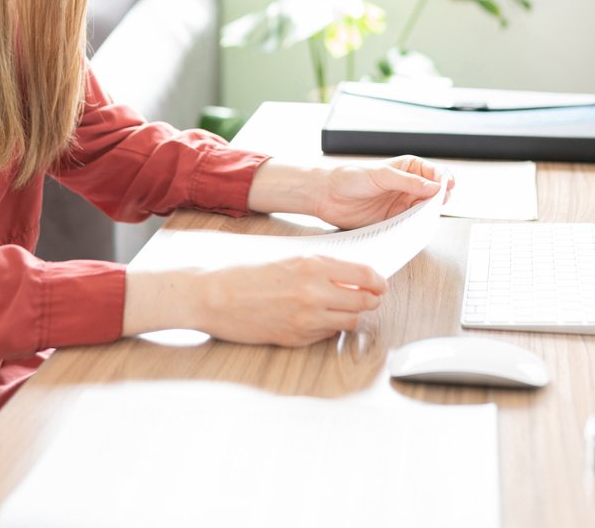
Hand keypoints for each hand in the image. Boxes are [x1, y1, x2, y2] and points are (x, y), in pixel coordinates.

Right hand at [200, 257, 387, 345]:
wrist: (214, 296)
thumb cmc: (245, 273)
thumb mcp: (288, 257)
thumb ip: (322, 266)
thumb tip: (352, 275)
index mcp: (312, 267)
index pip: (364, 276)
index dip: (378, 281)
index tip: (380, 283)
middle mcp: (313, 294)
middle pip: (364, 303)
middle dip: (371, 300)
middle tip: (370, 297)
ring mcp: (305, 319)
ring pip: (349, 321)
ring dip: (352, 315)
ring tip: (343, 307)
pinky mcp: (296, 338)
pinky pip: (327, 334)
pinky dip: (330, 327)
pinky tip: (319, 318)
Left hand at [313, 155, 446, 229]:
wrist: (326, 195)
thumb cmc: (350, 177)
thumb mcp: (381, 174)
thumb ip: (407, 181)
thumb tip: (434, 187)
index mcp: (407, 168)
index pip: (434, 172)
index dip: (444, 179)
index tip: (447, 186)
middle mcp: (407, 186)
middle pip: (434, 193)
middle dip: (440, 198)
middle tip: (438, 203)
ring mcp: (401, 203)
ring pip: (425, 210)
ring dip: (428, 213)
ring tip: (426, 215)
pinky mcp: (393, 220)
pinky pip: (411, 224)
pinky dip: (416, 225)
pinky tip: (415, 226)